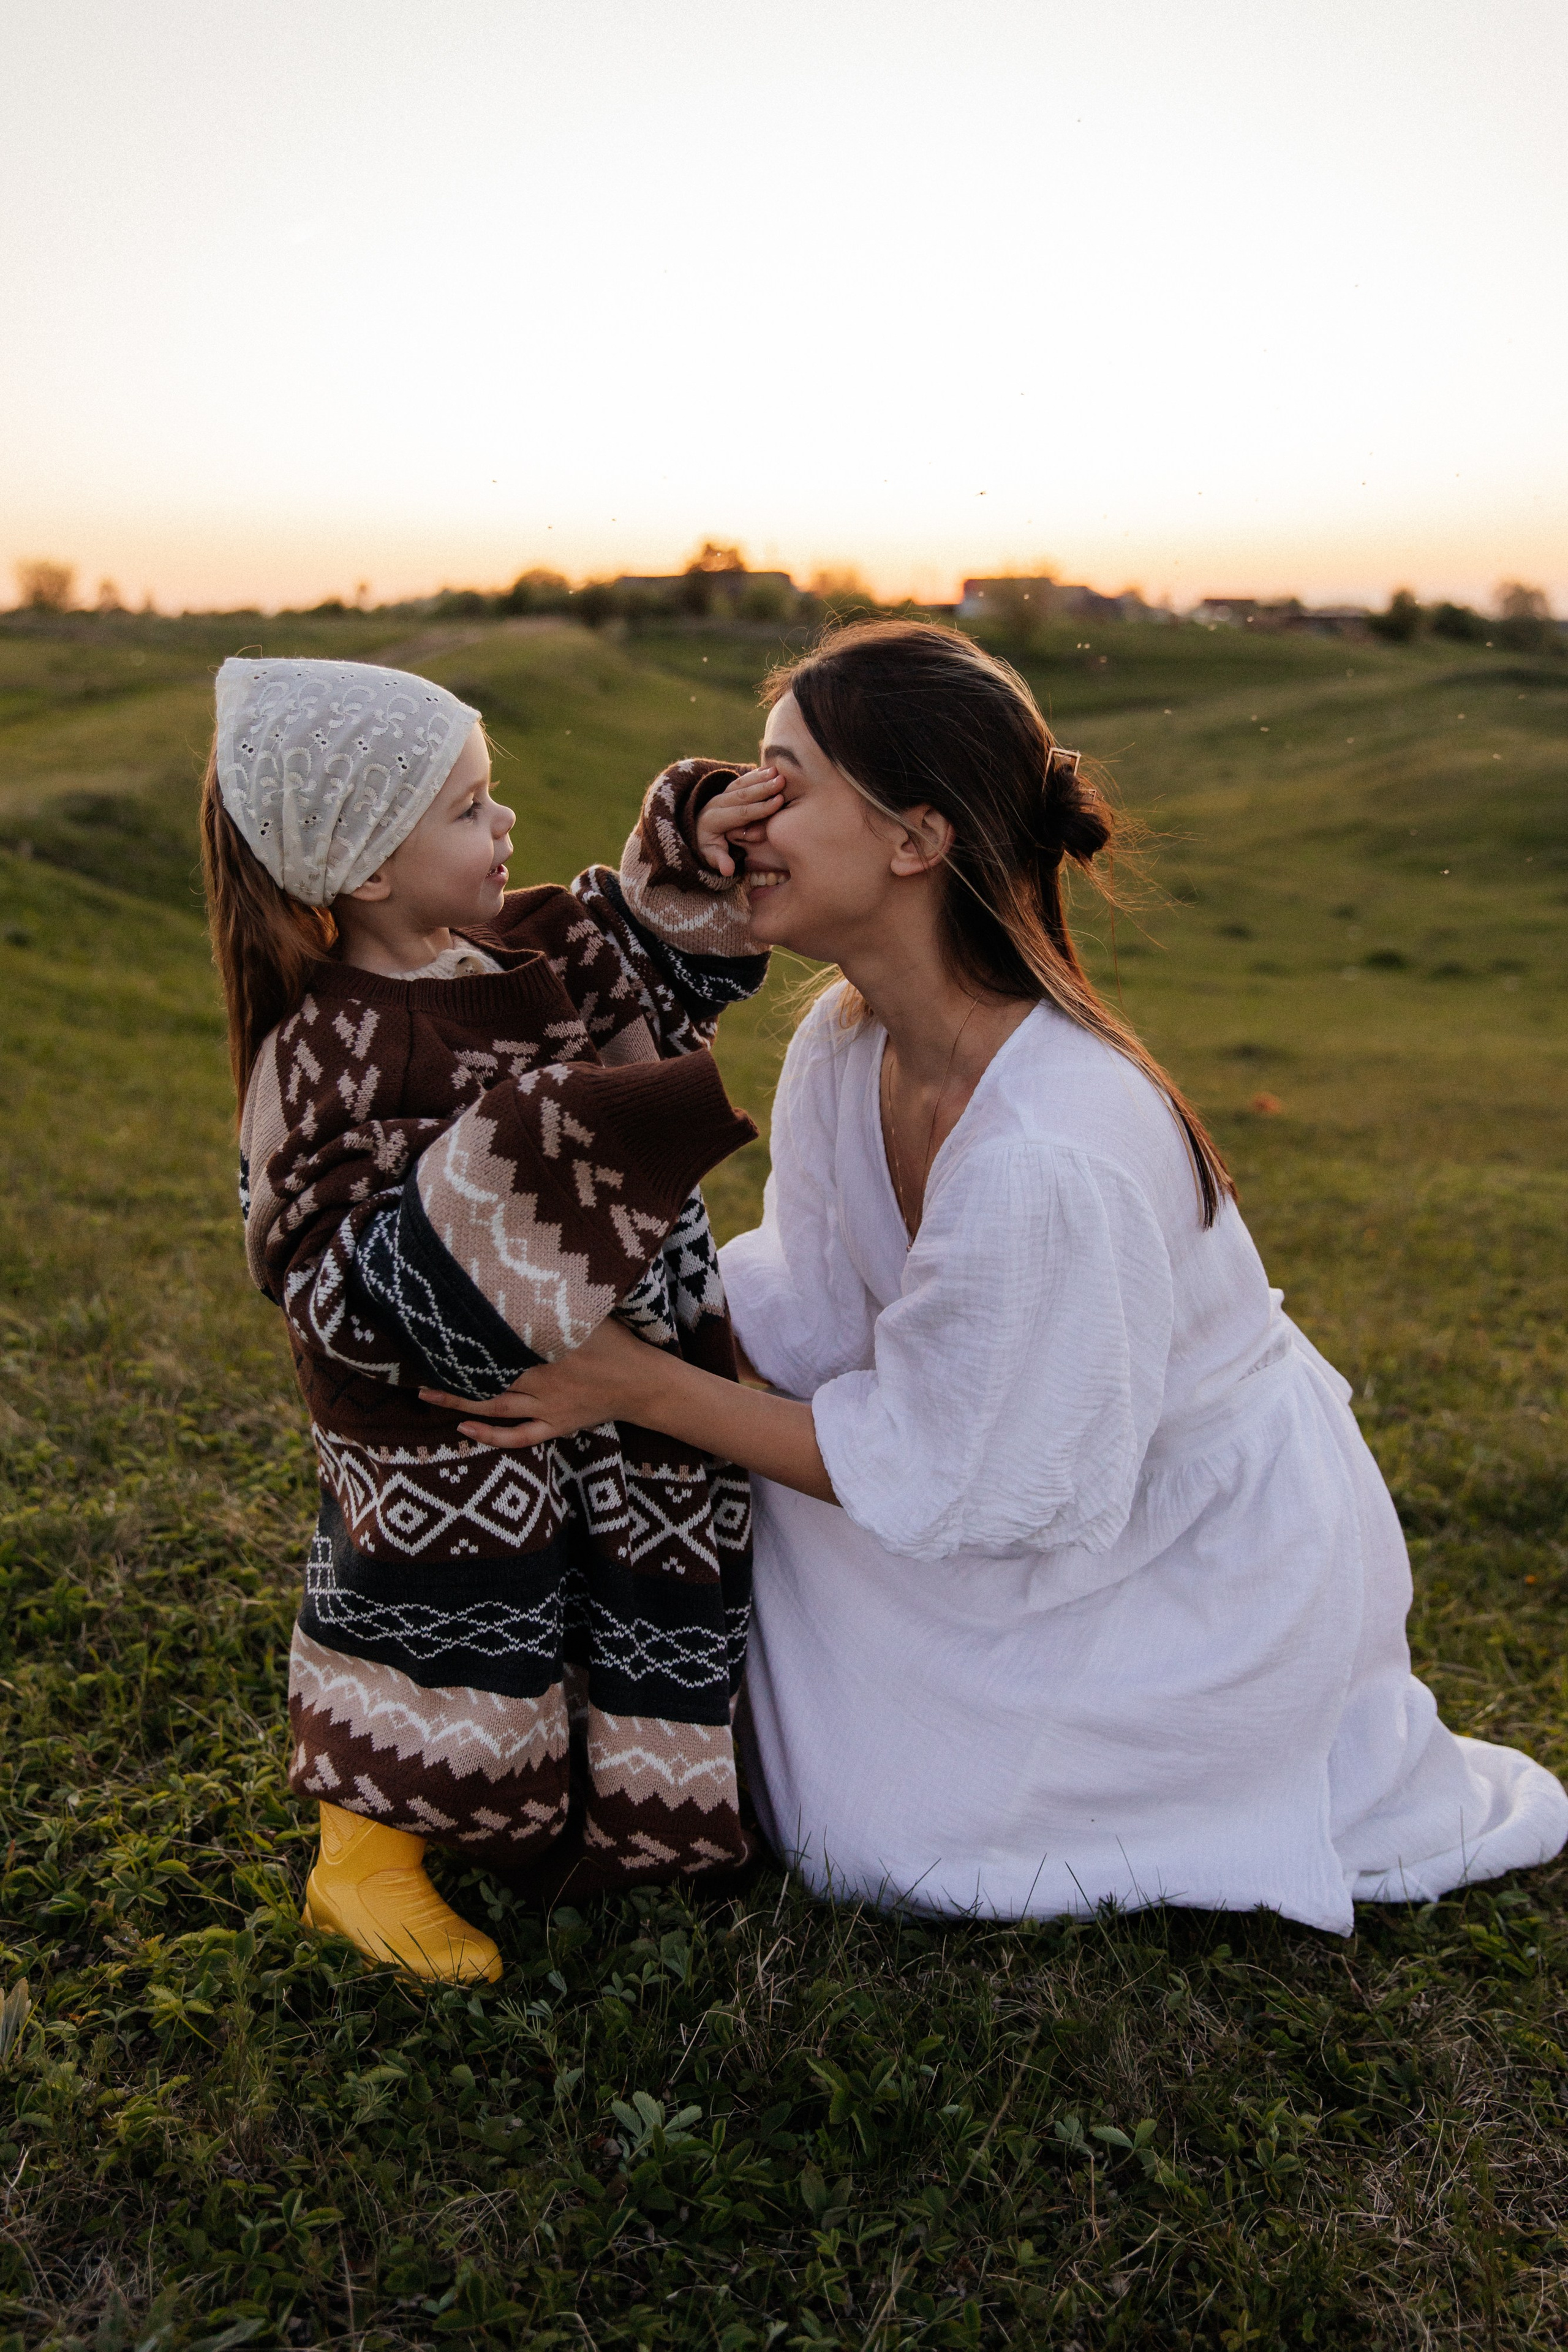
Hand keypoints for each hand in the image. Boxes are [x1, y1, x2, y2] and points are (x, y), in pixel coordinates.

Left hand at [420, 1315, 659, 1447]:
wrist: (644, 1383)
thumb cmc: (619, 1342)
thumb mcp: (592, 1312)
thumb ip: (560, 1295)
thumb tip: (533, 1264)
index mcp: (547, 1348)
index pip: (496, 1343)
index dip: (465, 1339)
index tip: (435, 1330)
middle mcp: (541, 1380)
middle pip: (486, 1375)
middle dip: (450, 1371)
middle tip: (413, 1365)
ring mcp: (545, 1407)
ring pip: (493, 1406)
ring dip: (457, 1403)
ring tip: (424, 1395)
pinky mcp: (554, 1426)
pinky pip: (518, 1438)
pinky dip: (490, 1438)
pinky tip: (463, 1432)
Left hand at [694, 766, 782, 877]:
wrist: (696, 832)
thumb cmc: (709, 847)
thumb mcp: (710, 856)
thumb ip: (720, 861)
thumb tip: (727, 870)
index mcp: (713, 820)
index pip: (741, 813)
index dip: (760, 807)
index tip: (778, 802)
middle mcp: (716, 803)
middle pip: (742, 795)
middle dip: (763, 788)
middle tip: (781, 781)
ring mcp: (720, 794)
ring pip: (741, 784)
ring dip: (760, 777)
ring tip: (778, 772)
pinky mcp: (726, 790)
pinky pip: (741, 780)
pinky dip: (755, 773)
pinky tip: (770, 768)